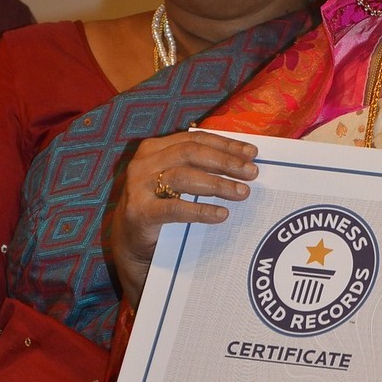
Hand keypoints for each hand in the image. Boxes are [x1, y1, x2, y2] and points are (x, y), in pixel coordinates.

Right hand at [110, 130, 257, 307]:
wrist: (130, 241)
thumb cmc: (160, 205)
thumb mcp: (176, 180)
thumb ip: (199, 166)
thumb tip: (242, 160)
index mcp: (154, 148)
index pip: (195, 139)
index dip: (225, 144)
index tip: (252, 153)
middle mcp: (144, 163)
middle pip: (191, 153)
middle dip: (225, 162)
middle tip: (252, 173)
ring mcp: (138, 187)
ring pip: (184, 177)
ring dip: (218, 184)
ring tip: (242, 192)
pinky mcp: (139, 212)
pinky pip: (175, 208)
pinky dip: (201, 210)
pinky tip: (221, 214)